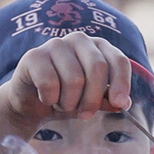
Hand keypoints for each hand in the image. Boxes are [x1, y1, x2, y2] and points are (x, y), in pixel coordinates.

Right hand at [6, 31, 132, 131]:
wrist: (31, 104)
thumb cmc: (65, 97)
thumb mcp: (91, 101)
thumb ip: (108, 99)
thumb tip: (123, 102)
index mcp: (98, 47)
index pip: (118, 60)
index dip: (121, 83)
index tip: (119, 103)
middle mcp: (79, 40)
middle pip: (97, 68)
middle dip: (93, 98)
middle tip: (85, 113)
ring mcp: (55, 44)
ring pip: (74, 79)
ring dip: (69, 102)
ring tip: (62, 103)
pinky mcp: (34, 55)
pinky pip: (50, 83)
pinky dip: (50, 99)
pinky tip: (46, 98)